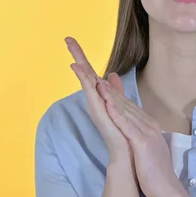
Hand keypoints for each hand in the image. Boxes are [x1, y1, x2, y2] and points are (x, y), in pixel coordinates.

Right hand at [65, 37, 132, 164]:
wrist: (127, 158)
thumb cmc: (123, 135)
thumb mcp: (120, 107)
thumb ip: (115, 91)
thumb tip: (111, 75)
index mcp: (102, 98)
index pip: (92, 74)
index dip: (83, 58)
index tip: (73, 41)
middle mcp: (98, 102)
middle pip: (87, 75)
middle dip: (79, 57)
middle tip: (68, 38)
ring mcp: (98, 109)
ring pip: (88, 84)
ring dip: (81, 68)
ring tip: (72, 52)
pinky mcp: (102, 118)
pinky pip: (95, 99)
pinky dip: (89, 86)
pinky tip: (85, 75)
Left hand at [97, 77, 194, 196]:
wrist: (167, 187)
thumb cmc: (157, 171)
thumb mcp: (149, 148)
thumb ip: (143, 136)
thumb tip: (135, 132)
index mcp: (152, 127)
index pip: (132, 108)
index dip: (119, 96)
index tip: (107, 86)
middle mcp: (150, 126)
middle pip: (129, 106)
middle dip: (114, 92)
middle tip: (100, 79)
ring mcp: (147, 133)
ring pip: (127, 112)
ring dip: (113, 97)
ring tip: (100, 85)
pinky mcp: (142, 142)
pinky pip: (127, 125)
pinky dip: (117, 113)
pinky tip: (107, 104)